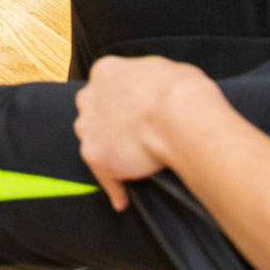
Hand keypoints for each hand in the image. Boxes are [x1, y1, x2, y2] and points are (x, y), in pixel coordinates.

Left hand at [75, 55, 212, 210]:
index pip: (105, 87)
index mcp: (107, 71)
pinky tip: (122, 199)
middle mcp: (90, 96)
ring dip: (107, 154)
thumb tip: (159, 90)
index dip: (119, 102)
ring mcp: (89, 126)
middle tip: (130, 138)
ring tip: (128, 169)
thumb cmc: (181, 90)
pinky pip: (102, 174)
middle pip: (92, 113)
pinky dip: (113, 186)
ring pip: (93, 142)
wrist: (179, 115)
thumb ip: (150, 80)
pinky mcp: (94, 154)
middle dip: (107, 125)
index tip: (131, 113)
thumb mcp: (166, 70)